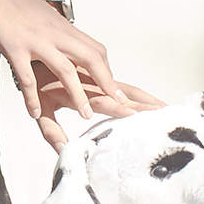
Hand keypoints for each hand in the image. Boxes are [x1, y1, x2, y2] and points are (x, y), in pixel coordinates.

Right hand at [0, 0, 158, 148]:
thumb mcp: (40, 14)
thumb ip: (54, 29)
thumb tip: (63, 41)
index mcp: (61, 26)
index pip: (94, 50)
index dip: (107, 71)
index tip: (115, 89)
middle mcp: (53, 33)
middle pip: (90, 58)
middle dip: (107, 82)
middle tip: (119, 104)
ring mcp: (34, 40)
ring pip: (65, 70)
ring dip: (79, 95)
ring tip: (87, 116)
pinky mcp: (13, 46)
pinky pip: (26, 77)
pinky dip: (32, 97)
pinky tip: (34, 113)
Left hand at [33, 67, 164, 148]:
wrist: (37, 52)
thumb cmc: (37, 82)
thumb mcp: (40, 108)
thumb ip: (51, 130)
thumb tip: (63, 151)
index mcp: (78, 90)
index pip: (103, 100)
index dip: (119, 107)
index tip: (136, 115)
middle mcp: (93, 82)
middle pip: (124, 92)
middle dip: (144, 103)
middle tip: (165, 113)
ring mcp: (100, 78)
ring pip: (128, 87)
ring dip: (147, 98)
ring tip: (166, 108)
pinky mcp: (102, 76)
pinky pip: (124, 84)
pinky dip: (140, 93)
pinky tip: (152, 101)